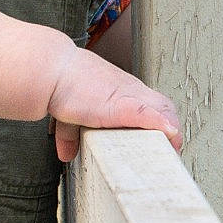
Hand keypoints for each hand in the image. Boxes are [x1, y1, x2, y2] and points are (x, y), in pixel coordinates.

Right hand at [46, 47, 182, 162]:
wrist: (51, 69)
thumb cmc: (58, 83)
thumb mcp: (68, 112)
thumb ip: (70, 134)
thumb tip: (66, 153)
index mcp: (119, 89)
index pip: (152, 101)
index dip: (160, 120)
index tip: (160, 138)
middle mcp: (128, 89)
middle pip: (164, 105)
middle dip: (170, 128)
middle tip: (171, 148)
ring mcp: (128, 96)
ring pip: (163, 110)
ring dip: (169, 131)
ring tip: (172, 149)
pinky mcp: (121, 106)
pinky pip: (148, 115)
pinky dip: (161, 125)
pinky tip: (169, 135)